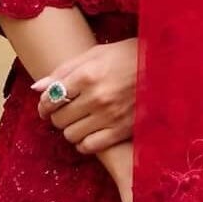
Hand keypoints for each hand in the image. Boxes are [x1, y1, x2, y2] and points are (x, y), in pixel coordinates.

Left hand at [35, 38, 137, 153]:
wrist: (165, 67)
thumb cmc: (128, 56)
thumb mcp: (95, 54)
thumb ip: (64, 71)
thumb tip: (37, 88)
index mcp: (87, 75)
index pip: (51, 98)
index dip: (44, 105)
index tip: (46, 106)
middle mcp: (97, 97)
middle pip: (59, 119)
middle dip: (56, 116)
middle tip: (64, 111)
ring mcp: (110, 116)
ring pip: (71, 135)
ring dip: (70, 130)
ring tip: (78, 121)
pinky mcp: (122, 130)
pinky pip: (90, 147)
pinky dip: (83, 143)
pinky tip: (88, 134)